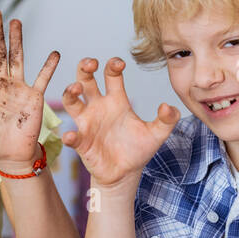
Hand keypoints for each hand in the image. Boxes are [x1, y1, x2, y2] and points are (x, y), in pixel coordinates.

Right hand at [60, 57, 179, 188]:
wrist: (126, 174)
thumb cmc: (138, 150)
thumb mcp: (156, 134)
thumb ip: (167, 120)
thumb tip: (168, 107)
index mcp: (116, 100)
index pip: (111, 75)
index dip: (112, 65)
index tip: (118, 64)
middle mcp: (98, 107)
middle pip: (86, 80)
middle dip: (84, 67)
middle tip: (91, 63)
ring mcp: (87, 124)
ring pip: (71, 101)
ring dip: (70, 93)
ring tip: (75, 89)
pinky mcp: (82, 142)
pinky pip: (72, 137)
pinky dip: (69, 136)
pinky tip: (71, 137)